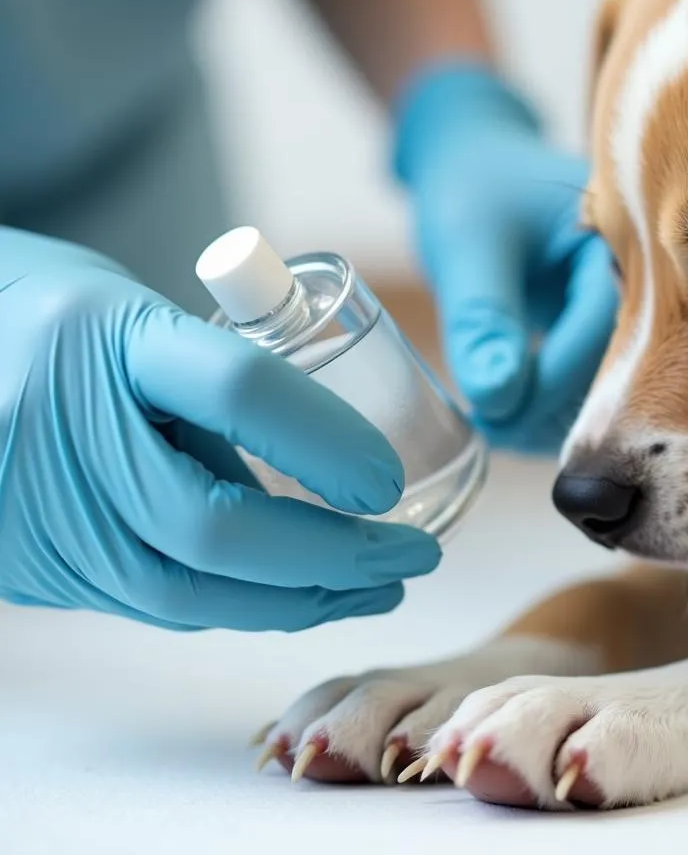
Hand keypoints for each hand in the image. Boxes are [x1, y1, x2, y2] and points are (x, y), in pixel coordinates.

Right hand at [0, 229, 439, 630]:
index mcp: (104, 336)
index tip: (388, 481)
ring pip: (186, 594)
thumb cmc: (60, 316)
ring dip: (300, 601)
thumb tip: (327, 463)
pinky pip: (155, 603)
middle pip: (213, 528)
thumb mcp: (139, 318)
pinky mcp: (26, 566)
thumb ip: (217, 385)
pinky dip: (241, 605)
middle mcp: (60, 429)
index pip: (236, 391)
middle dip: (331, 558)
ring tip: (378, 588)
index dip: (326, 442)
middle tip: (414, 556)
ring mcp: (34, 511)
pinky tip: (300, 595)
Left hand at [395, 63, 616, 453]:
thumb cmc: (470, 185)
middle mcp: (631, 276)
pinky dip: (545, 398)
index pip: (599, 331)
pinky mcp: (590, 319)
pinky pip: (579, 371)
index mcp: (619, 241)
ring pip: (595, 380)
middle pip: (609, 365)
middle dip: (550, 407)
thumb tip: (496, 399)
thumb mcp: (468, 244)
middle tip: (494, 432)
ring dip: (549, 413)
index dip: (549, 382)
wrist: (471, 156)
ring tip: (493, 427)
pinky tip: (507, 412)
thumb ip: (482, 319)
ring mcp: (615, 301)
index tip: (497, 415)